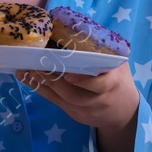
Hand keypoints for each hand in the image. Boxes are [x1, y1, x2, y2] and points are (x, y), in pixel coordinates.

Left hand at [17, 63, 140, 151]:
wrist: (125, 114)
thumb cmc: (120, 81)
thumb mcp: (119, 65)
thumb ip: (105, 53)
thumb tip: (81, 35)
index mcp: (114, 85)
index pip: (100, 85)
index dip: (84, 82)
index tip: (68, 74)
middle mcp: (100, 101)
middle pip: (74, 93)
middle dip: (52, 78)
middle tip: (34, 62)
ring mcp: (86, 111)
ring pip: (62, 98)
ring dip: (41, 83)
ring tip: (26, 68)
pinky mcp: (75, 116)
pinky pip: (56, 101)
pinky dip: (40, 89)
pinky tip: (27, 77)